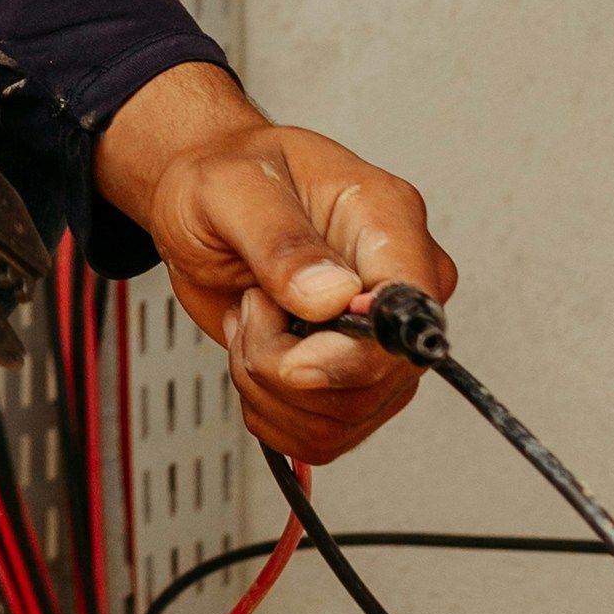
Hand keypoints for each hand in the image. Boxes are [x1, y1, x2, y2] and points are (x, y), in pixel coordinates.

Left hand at [93, 67, 453, 467]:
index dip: (351, 352)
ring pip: (345, 418)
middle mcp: (396, 285)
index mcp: (388, 220)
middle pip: (376, 381)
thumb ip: (280, 239)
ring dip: (269, 388)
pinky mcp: (350, 377)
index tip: (292, 348)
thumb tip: (335, 296)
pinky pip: (325, 436)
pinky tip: (257, 354)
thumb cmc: (225, 178)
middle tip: (251, 309)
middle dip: (286, 366)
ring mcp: (379, 338)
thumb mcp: (230, 188)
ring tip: (252, 321)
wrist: (204, 204)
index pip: (410, 313)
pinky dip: (271, 412)